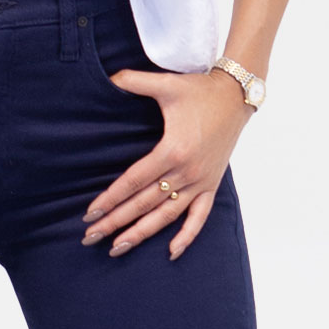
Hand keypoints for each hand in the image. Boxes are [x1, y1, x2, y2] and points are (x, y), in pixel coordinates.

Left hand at [79, 67, 250, 258]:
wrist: (237, 96)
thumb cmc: (200, 90)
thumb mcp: (166, 84)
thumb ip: (134, 81)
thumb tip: (109, 76)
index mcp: (172, 150)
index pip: (133, 182)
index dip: (110, 199)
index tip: (90, 213)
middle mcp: (186, 172)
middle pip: (144, 204)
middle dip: (115, 222)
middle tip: (90, 237)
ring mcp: (200, 181)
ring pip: (166, 216)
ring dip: (141, 234)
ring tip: (117, 248)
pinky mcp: (212, 185)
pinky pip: (199, 217)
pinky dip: (186, 236)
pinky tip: (171, 252)